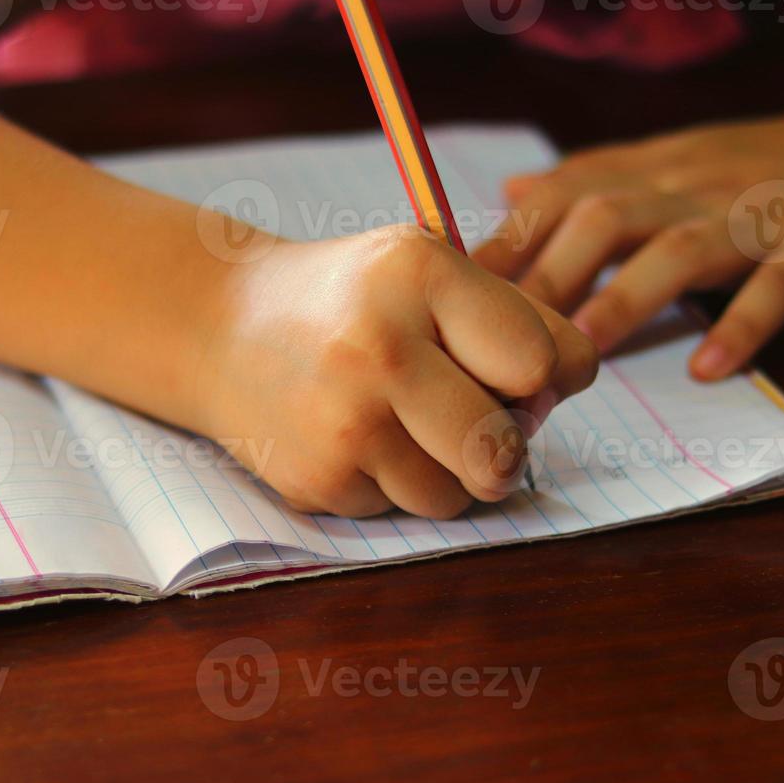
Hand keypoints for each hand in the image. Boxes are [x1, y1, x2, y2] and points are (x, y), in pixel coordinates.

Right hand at [202, 225, 597, 517]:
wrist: (221, 327)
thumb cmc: (354, 300)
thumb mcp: (430, 270)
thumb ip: (517, 322)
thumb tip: (562, 397)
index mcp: (419, 275)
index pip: (540, 362)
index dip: (539, 375)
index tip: (505, 366)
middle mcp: (378, 348)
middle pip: (502, 448)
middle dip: (502, 445)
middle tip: (472, 419)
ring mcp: (342, 422)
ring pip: (456, 495)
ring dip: (446, 471)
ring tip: (401, 420)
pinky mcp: (315, 480)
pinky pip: (398, 511)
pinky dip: (390, 484)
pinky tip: (353, 438)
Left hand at [473, 99, 783, 379]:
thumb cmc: (766, 171)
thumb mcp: (675, 163)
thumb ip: (596, 182)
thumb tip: (508, 196)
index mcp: (655, 171)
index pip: (564, 195)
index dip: (506, 242)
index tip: (450, 293)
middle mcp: (694, 187)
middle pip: (607, 218)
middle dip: (549, 277)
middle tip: (500, 343)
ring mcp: (757, 218)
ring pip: (681, 250)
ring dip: (625, 301)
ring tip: (581, 354)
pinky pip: (776, 289)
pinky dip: (740, 327)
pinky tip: (706, 367)